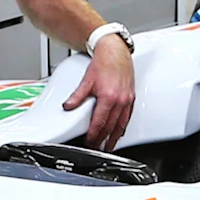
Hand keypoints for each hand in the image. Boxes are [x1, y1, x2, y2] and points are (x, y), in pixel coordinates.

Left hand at [73, 32, 135, 146]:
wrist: (116, 51)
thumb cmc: (104, 63)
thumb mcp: (87, 80)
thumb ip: (77, 96)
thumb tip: (68, 106)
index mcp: (109, 97)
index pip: (100, 123)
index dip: (94, 135)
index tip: (90, 141)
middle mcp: (120, 100)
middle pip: (111, 127)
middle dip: (103, 140)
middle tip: (97, 147)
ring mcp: (127, 99)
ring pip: (121, 124)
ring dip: (115, 137)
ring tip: (109, 146)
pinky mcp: (131, 97)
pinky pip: (128, 117)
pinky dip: (123, 127)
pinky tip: (119, 132)